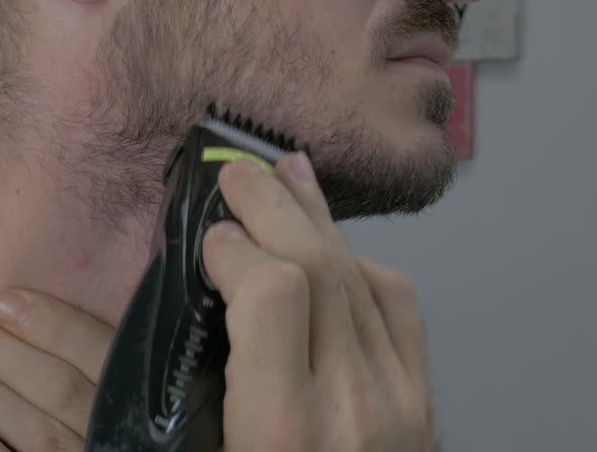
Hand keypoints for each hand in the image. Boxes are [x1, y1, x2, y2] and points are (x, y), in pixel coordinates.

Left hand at [0, 289, 114, 451]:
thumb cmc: (112, 403)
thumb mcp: (122, 370)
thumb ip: (97, 340)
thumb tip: (30, 287)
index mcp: (135, 385)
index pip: (100, 352)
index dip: (55, 326)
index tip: (4, 298)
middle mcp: (111, 424)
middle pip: (57, 387)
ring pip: (36, 429)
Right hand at [203, 152, 436, 451]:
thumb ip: (200, 381)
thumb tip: (176, 303)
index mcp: (283, 428)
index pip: (273, 293)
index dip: (237, 249)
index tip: (212, 238)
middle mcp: (350, 405)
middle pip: (319, 267)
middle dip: (274, 205)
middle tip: (240, 171)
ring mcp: (398, 399)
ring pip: (360, 276)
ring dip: (318, 219)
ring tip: (289, 177)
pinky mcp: (421, 402)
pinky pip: (399, 306)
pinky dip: (361, 263)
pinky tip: (335, 245)